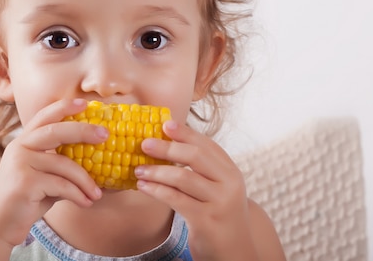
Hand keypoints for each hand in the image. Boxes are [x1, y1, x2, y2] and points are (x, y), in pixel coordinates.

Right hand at [0, 98, 106, 247]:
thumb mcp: (44, 178)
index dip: (64, 107)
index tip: (85, 103)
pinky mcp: (24, 182)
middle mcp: (19, 147)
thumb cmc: (26, 201)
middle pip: (55, 131)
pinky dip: (78, 195)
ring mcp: (20, 163)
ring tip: (97, 194)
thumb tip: (99, 164)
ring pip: (64, 164)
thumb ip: (62, 167)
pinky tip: (86, 203)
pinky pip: (61, 185)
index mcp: (24, 141)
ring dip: (86, 181)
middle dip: (83, 130)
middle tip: (105, 134)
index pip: (44, 116)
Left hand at [134, 120, 258, 260]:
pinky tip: (143, 187)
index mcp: (230, 171)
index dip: (185, 133)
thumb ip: (201, 169)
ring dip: (156, 171)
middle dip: (167, 147)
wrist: (234, 252)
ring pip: (183, 178)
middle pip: (195, 157)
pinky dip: (156, 190)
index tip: (165, 124)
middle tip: (144, 143)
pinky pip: (176, 199)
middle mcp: (229, 184)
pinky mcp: (206, 220)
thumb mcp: (217, 189)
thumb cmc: (218, 215)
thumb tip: (168, 142)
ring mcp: (219, 202)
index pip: (207, 145)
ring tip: (138, 169)